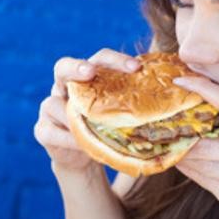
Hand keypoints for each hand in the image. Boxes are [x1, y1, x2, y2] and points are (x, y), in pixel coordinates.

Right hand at [34, 49, 140, 173]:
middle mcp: (64, 87)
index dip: (114, 60)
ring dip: (72, 115)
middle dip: (75, 67)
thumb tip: (176, 98)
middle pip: (63, 66)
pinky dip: (67, 138)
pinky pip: (51, 132)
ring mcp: (49, 108)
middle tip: (89, 72)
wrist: (83, 158)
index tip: (135, 67)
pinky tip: (81, 144)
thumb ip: (135, 105)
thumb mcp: (120, 117)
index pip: (98, 60)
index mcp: (87, 79)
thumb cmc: (107, 131)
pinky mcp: (42, 131)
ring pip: (53, 104)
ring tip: (91, 127)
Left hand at [173, 77, 218, 218]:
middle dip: (183, 141)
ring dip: (183, 160)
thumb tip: (196, 124)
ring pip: (202, 165)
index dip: (203, 87)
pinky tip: (183, 167)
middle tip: (163, 133)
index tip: (180, 79)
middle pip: (206, 143)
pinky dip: (192, 174)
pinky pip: (206, 182)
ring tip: (170, 152)